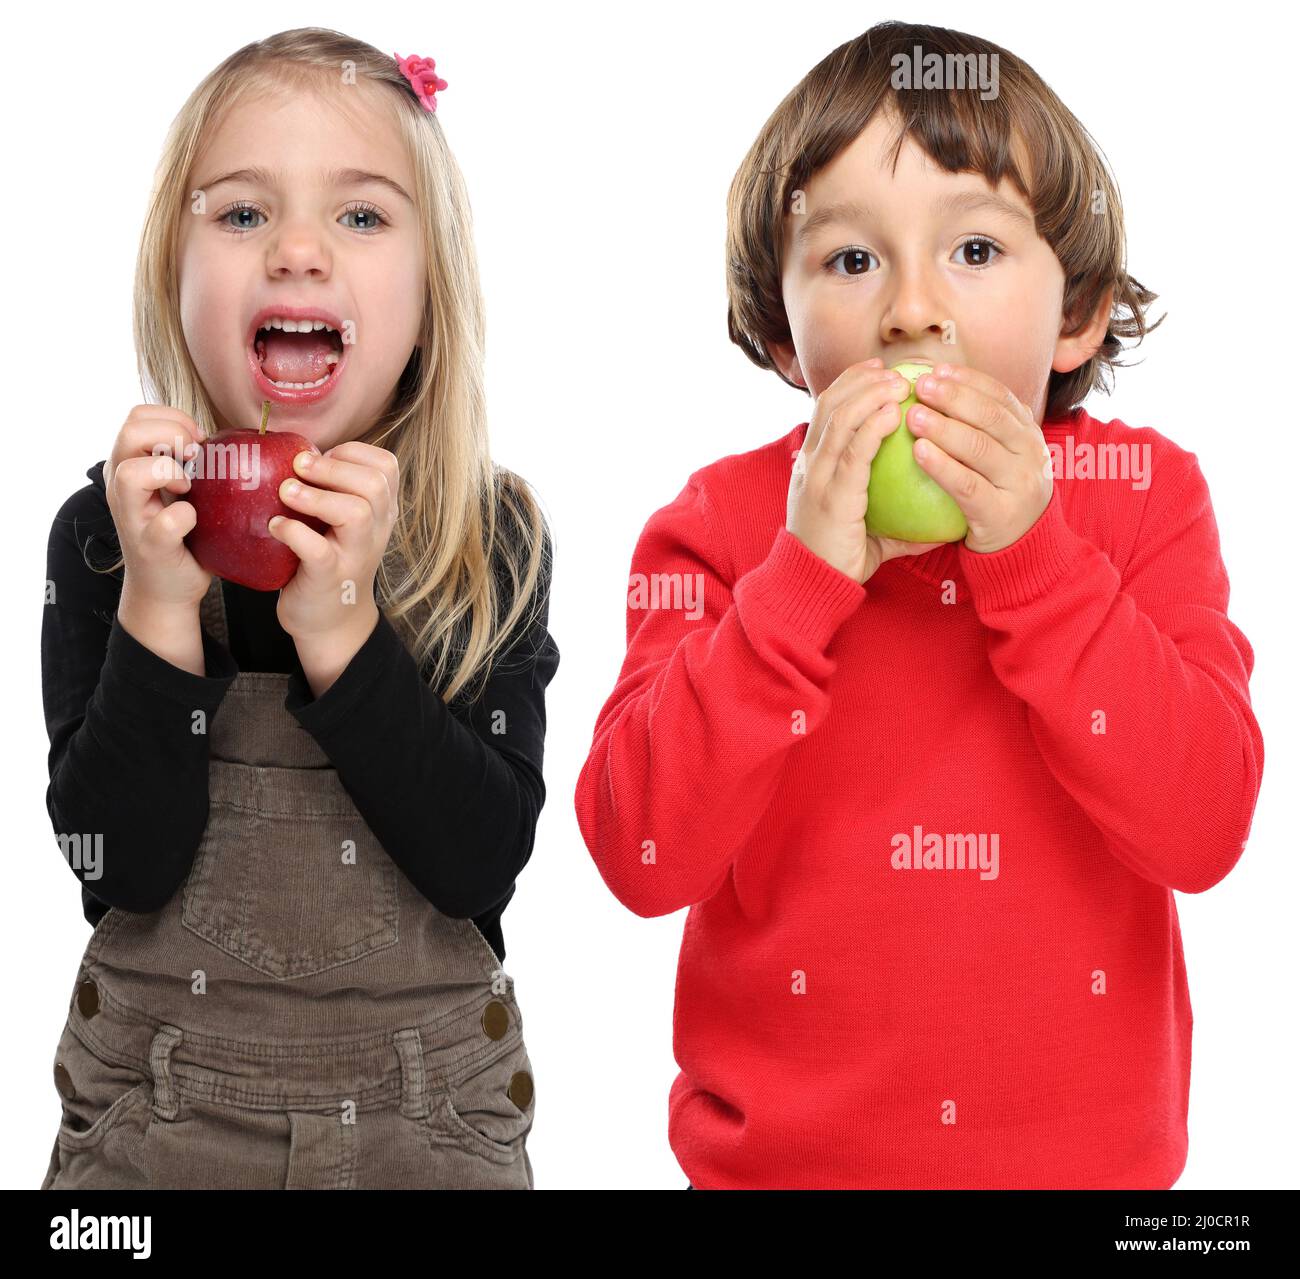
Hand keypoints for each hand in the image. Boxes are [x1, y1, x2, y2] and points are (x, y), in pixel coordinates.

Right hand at [103, 405, 209, 608]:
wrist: (168, 588)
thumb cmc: (181, 533)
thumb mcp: (182, 489)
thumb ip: (189, 462)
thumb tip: (226, 437)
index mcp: (129, 465)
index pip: (137, 416)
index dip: (172, 418)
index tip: (199, 440)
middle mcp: (121, 487)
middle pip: (129, 432)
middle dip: (172, 435)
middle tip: (194, 458)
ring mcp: (131, 517)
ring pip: (131, 473)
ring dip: (168, 471)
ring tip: (189, 488)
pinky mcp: (150, 547)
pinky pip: (165, 523)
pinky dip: (185, 517)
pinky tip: (194, 520)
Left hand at [268, 440, 397, 642]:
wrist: (332, 620)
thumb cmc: (329, 559)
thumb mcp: (343, 522)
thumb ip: (333, 489)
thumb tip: (296, 450)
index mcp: (381, 512)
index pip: (386, 466)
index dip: (352, 453)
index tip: (323, 458)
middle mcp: (376, 531)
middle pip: (374, 484)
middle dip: (332, 469)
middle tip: (297, 467)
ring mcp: (355, 555)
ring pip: (355, 513)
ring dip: (315, 496)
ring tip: (285, 494)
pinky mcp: (329, 578)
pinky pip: (318, 550)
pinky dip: (293, 532)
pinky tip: (276, 526)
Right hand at [788, 358, 946, 584]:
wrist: (812, 585)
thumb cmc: (840, 560)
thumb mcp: (868, 532)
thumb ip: (898, 521)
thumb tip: (936, 524)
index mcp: (812, 467)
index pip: (825, 412)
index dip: (849, 385)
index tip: (878, 371)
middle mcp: (809, 465)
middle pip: (830, 405)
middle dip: (860, 380)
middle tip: (893, 370)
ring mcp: (817, 478)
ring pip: (840, 420)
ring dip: (870, 394)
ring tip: (899, 383)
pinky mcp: (832, 494)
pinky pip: (854, 452)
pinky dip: (872, 426)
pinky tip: (894, 413)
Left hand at [905, 364, 1053, 553]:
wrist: (1023, 549)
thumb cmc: (997, 495)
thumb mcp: (1001, 457)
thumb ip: (980, 428)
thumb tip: (935, 387)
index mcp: (1028, 434)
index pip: (1000, 397)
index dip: (968, 381)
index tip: (935, 370)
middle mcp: (1030, 453)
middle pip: (991, 416)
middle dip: (954, 397)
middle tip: (918, 385)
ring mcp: (1019, 483)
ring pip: (979, 447)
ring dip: (944, 428)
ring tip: (912, 416)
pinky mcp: (1000, 512)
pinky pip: (967, 485)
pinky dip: (942, 466)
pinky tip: (918, 452)